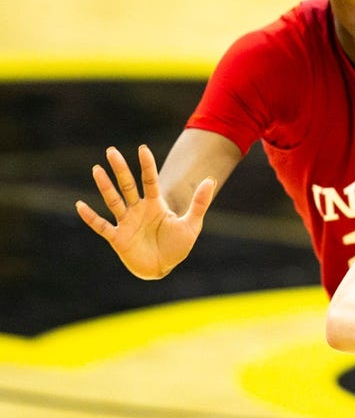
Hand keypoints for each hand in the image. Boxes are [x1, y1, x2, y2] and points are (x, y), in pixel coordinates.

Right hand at [74, 145, 215, 278]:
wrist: (163, 268)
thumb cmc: (177, 246)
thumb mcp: (192, 224)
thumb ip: (200, 203)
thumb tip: (211, 179)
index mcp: (155, 204)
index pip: (149, 180)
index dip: (146, 165)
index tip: (142, 148)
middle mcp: (138, 210)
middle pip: (128, 185)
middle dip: (120, 169)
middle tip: (111, 150)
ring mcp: (126, 222)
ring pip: (113, 201)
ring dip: (105, 186)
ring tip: (96, 169)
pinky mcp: (118, 238)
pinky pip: (101, 226)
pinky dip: (91, 217)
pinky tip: (80, 205)